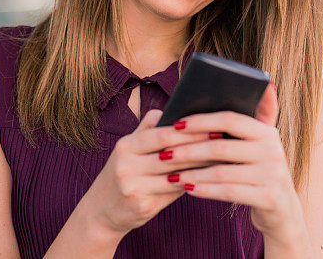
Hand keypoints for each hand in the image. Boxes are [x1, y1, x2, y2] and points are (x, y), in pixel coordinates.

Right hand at [82, 109, 219, 238]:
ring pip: (175, 175)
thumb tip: (174, 110)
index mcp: (125, 146)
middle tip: (223, 141)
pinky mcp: (142, 206)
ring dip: (201, 167)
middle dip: (199, 147)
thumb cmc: (125, 174)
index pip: (160, 134)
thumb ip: (148, 130)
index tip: (210, 125)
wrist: (100, 212)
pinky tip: (209, 179)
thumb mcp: (128, 150)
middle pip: (170, 154)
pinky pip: (174, 193)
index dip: (187, 130)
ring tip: (223, 159)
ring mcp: (133, 188)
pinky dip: (192, 184)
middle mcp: (126, 165)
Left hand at [161, 82, 304, 242]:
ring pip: (222, 171)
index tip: (176, 123)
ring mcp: (273, 174)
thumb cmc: (260, 172)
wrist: (283, 209)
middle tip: (164, 154)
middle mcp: (273, 150)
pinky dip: (205, 190)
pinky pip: (228, 192)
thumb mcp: (260, 146)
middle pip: (221, 146)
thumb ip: (248, 122)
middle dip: (189, 149)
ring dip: (192, 173)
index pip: (231, 119)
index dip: (202, 121)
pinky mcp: (269, 197)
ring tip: (171, 175)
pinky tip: (188, 188)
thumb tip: (236, 90)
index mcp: (268, 132)